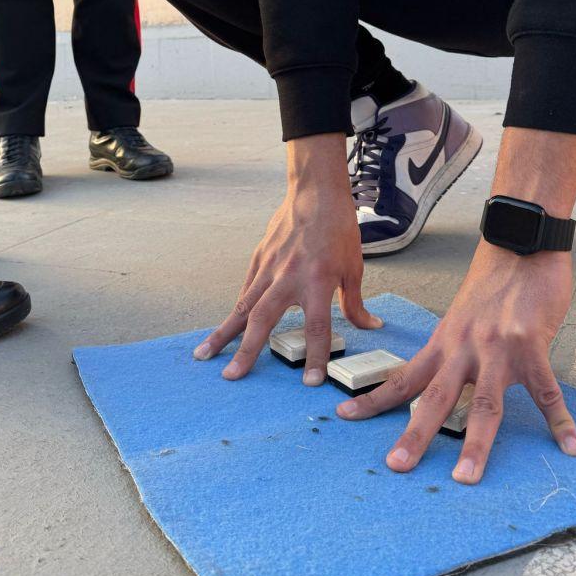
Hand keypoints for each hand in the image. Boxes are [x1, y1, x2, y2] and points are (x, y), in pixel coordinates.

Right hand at [193, 134, 381, 384]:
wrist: (316, 193)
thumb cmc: (339, 229)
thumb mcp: (354, 267)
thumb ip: (355, 302)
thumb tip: (370, 326)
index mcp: (318, 282)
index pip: (317, 329)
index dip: (315, 357)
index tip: (310, 382)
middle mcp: (289, 278)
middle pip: (263, 321)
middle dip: (246, 351)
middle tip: (231, 376)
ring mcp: (269, 268)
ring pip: (243, 306)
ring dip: (223, 332)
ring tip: (205, 354)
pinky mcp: (259, 258)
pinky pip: (247, 289)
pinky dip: (237, 309)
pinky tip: (226, 326)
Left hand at [336, 240, 575, 482]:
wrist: (519, 246)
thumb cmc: (492, 282)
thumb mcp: (461, 317)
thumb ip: (455, 350)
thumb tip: (451, 380)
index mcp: (443, 343)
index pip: (403, 378)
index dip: (374, 399)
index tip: (345, 416)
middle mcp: (464, 349)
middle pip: (435, 399)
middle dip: (414, 435)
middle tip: (397, 465)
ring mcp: (497, 349)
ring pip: (485, 406)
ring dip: (476, 445)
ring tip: (466, 476)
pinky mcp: (531, 346)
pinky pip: (548, 393)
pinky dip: (561, 422)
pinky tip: (571, 446)